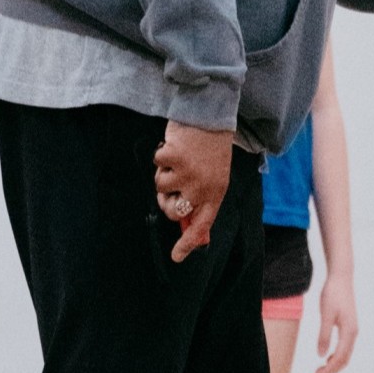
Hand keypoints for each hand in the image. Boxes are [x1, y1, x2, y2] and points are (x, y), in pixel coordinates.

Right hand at [154, 122, 232, 262]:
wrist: (211, 115)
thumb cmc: (210, 149)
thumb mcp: (213, 176)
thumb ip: (200, 198)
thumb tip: (184, 220)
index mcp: (216, 193)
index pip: (201, 225)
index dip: (188, 243)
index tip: (176, 257)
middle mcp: (203, 187)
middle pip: (172, 210)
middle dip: (166, 199)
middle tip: (173, 182)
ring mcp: (188, 173)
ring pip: (160, 185)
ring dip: (164, 172)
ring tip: (180, 158)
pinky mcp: (174, 158)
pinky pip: (157, 164)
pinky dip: (162, 154)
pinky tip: (176, 145)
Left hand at [313, 268, 357, 372]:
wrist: (342, 279)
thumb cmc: (333, 295)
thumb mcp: (325, 315)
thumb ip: (324, 335)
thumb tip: (321, 355)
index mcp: (349, 331)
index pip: (340, 357)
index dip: (329, 369)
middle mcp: (353, 333)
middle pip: (345, 359)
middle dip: (332, 370)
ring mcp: (353, 330)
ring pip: (346, 354)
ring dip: (335, 364)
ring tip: (321, 369)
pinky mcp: (349, 327)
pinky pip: (346, 347)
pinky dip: (337, 356)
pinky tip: (327, 357)